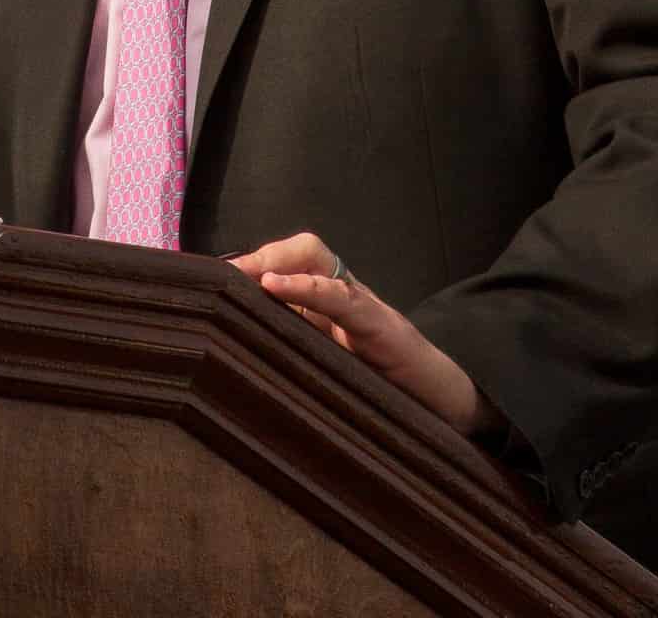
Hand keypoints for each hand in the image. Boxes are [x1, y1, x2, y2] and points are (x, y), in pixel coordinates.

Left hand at [230, 232, 500, 438]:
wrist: (446, 408)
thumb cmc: (384, 392)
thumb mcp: (330, 369)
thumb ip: (293, 352)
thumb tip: (233, 354)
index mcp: (329, 307)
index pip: (290, 265)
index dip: (252, 266)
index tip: (211, 280)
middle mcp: (345, 295)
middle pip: (304, 250)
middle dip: (263, 254)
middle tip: (225, 273)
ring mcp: (365, 305)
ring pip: (318, 259)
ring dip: (277, 260)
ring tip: (245, 272)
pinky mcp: (382, 326)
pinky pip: (342, 297)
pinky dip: (307, 287)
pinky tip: (275, 288)